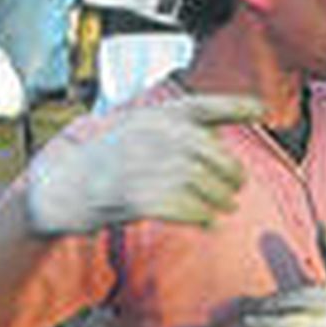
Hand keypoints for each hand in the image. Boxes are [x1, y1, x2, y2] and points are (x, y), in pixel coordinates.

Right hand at [25, 94, 261, 234]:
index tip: (261, 110)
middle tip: (237, 187)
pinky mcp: (133, 197)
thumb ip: (181, 129)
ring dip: (220, 198)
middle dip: (231, 173)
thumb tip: (226, 134)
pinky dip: (202, 216)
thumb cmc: (113, 161)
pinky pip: (183, 207)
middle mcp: (148, 135)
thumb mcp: (142, 130)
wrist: (64, 189)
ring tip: (225, 206)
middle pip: (210, 153)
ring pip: (200, 182)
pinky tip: (207, 221)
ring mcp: (140, 165)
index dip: (233, 105)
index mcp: (153, 117)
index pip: (200, 105)